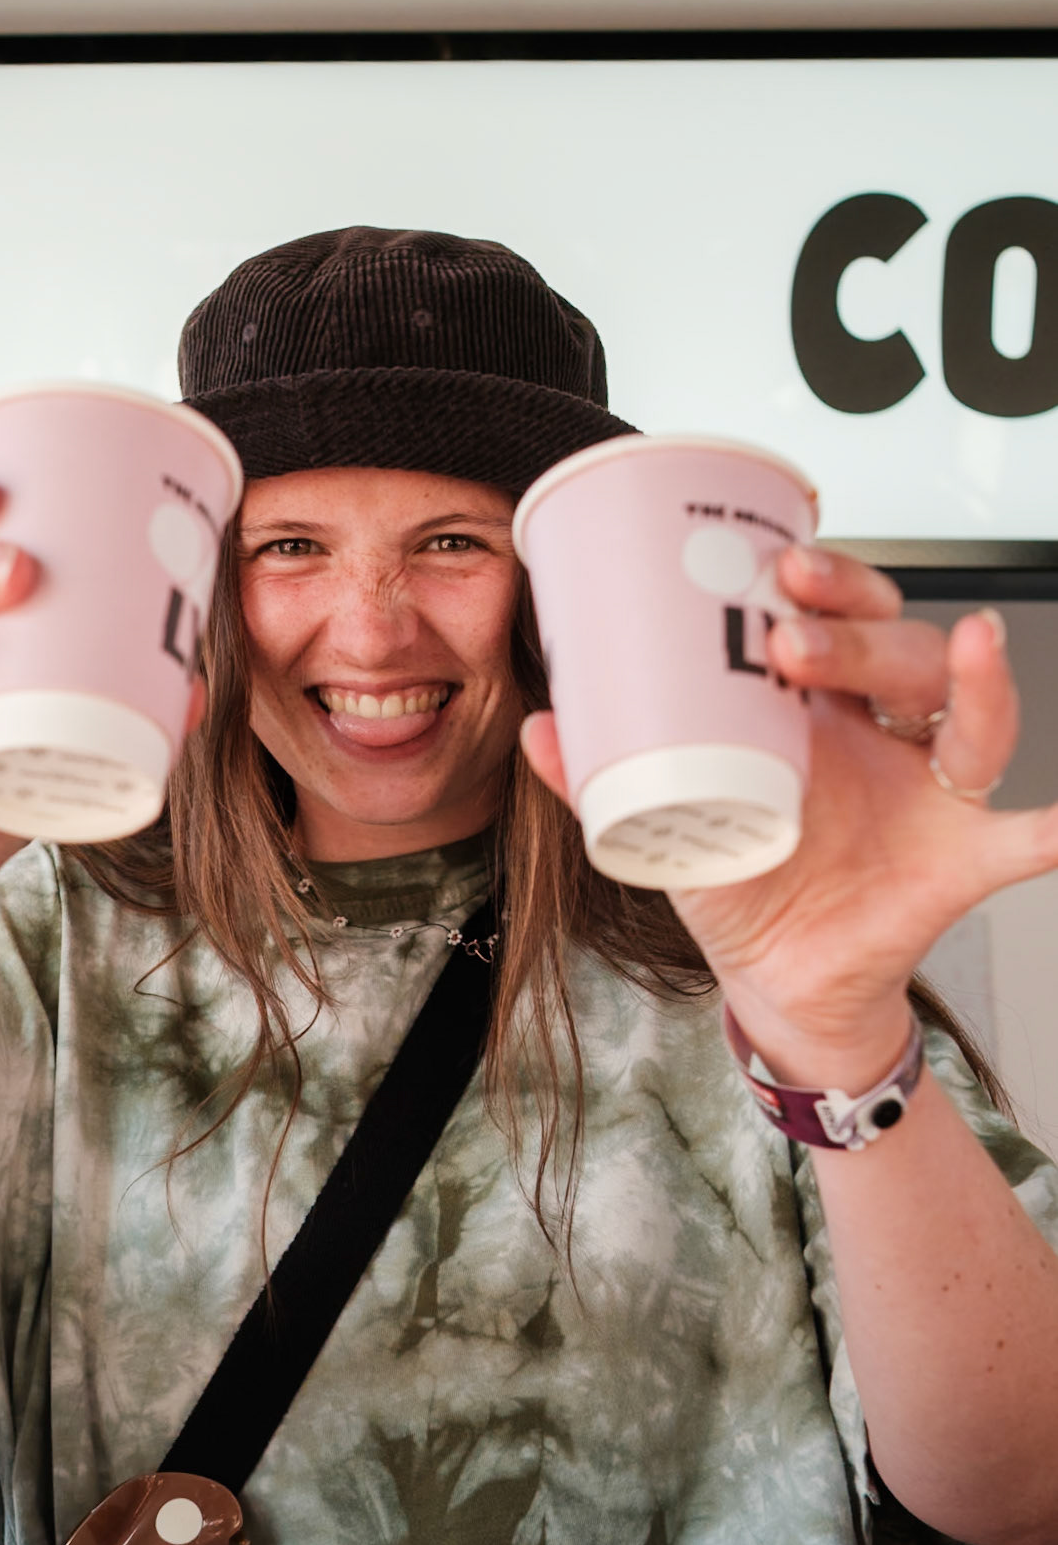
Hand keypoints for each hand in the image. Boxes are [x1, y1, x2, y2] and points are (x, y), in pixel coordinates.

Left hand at [521, 547, 1057, 1079]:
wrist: (777, 977)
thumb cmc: (737, 880)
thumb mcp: (661, 826)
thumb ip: (599, 776)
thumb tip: (537, 726)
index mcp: (814, 709)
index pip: (838, 617)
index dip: (825, 582)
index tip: (780, 567)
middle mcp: (882, 735)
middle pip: (901, 652)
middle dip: (862, 632)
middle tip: (797, 637)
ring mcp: (930, 793)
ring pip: (970, 719)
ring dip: (972, 679)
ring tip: (969, 648)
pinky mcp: (960, 858)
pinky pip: (1022, 839)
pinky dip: (1051, 830)